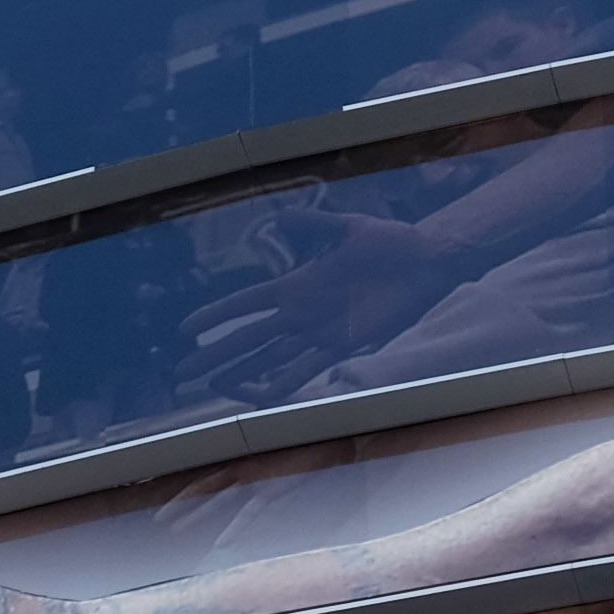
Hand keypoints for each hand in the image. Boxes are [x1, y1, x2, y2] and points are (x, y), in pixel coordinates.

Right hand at [185, 212, 453, 381]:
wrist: (428, 263)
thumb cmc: (393, 241)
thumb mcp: (348, 227)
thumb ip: (312, 224)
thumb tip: (277, 216)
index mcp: (298, 284)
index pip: (247, 303)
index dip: (217, 315)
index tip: (187, 328)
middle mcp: (303, 313)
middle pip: (249, 338)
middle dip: (216, 355)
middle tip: (185, 373)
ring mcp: (322, 333)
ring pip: (271, 359)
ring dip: (242, 374)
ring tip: (214, 388)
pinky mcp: (346, 347)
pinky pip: (309, 369)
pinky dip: (285, 383)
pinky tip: (262, 397)